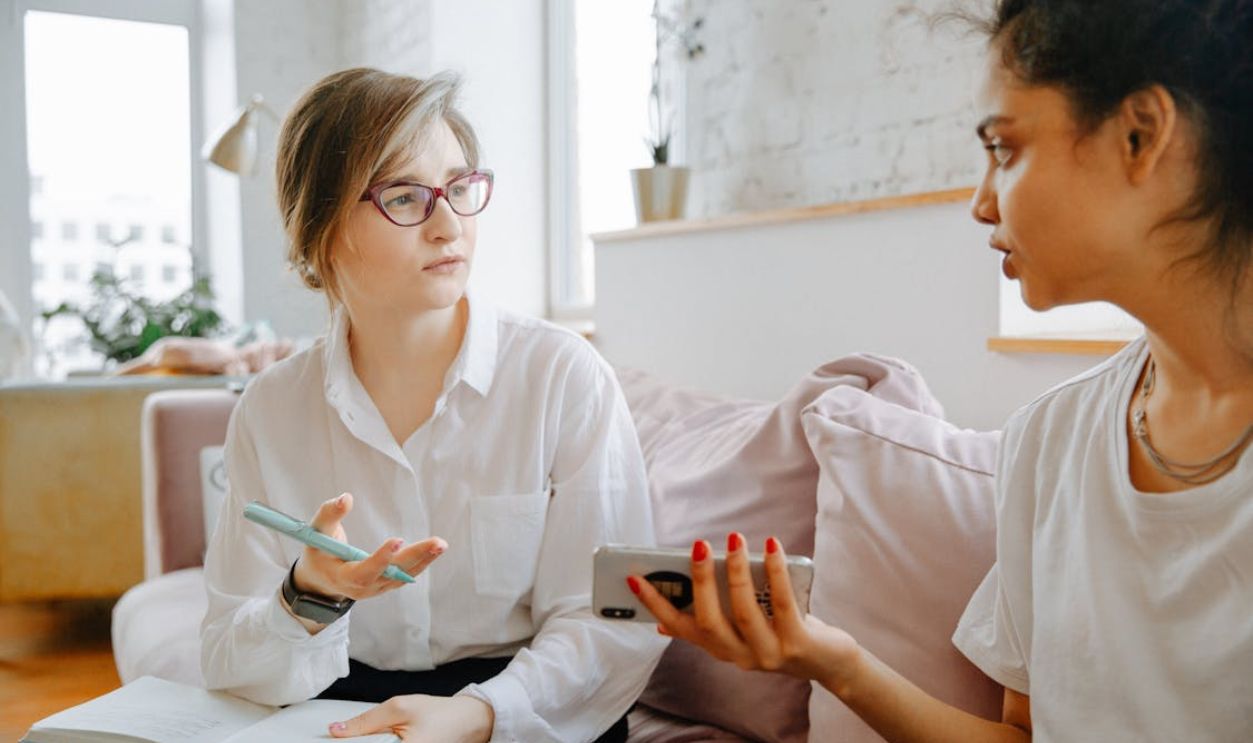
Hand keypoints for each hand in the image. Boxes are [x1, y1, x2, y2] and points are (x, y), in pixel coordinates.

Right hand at [292, 493, 446, 601]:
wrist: (320, 581)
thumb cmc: (318, 553)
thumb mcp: (316, 533)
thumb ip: (329, 514)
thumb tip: (347, 497)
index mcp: (342, 577)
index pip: (364, 572)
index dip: (380, 558)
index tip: (397, 540)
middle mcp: (362, 588)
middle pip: (391, 575)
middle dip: (414, 558)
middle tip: (436, 543)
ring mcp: (376, 588)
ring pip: (403, 576)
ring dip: (424, 560)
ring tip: (441, 544)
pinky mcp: (386, 584)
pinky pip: (405, 574)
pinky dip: (421, 562)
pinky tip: (435, 549)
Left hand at [329, 694, 493, 742]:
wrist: (469, 721)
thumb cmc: (440, 714)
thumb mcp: (400, 707)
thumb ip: (366, 721)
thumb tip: (336, 730)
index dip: (350, 741)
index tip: (337, 735)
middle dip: (361, 741)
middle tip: (363, 731)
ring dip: (373, 742)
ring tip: (389, 733)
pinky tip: (390, 738)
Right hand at [631, 533, 861, 691]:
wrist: (830, 664)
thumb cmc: (781, 634)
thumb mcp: (741, 632)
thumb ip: (710, 625)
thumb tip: (665, 622)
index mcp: (721, 648)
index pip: (680, 628)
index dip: (656, 605)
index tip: (636, 579)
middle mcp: (739, 655)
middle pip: (708, 621)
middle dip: (700, 582)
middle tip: (697, 546)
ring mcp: (768, 653)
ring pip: (743, 613)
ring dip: (736, 572)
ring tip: (734, 539)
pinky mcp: (797, 644)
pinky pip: (783, 604)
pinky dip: (775, 572)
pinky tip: (771, 547)